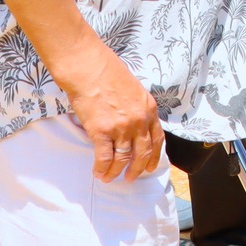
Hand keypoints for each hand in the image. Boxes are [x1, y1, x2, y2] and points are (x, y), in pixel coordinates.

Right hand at [54, 42, 163, 181]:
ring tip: (110, 178)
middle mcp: (139, 120)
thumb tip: (132, 123)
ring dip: (116, 172)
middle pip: (143, 153)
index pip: (157, 139)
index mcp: (148, 109)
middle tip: (131, 178)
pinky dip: (102, 168)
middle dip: (137, 169)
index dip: (154, 156)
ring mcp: (121, 127)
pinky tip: (98, 173)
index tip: (150, 167)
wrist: (89, 67)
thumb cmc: (107, 72)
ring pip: (123, 158)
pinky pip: (105, 157)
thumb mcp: (133, 89)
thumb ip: (136, 108)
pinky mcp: (102, 131)